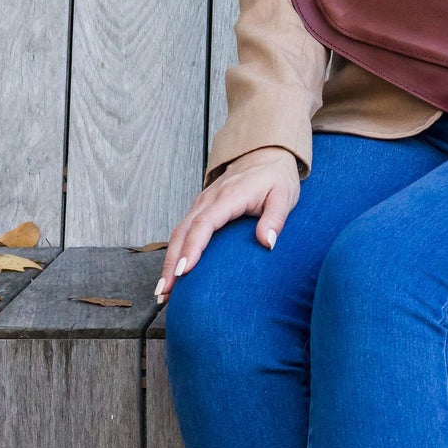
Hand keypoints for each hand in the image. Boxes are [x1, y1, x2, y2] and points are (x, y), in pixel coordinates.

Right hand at [156, 147, 300, 302]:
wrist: (266, 156)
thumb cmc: (276, 178)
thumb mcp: (284, 196)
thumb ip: (275, 219)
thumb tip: (267, 243)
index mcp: (229, 196)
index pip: (204, 224)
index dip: (192, 248)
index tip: (184, 272)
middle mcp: (209, 199)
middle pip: (183, 232)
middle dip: (171, 263)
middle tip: (164, 292)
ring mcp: (202, 202)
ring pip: (178, 233)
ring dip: (168, 261)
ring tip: (163, 292)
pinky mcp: (201, 208)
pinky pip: (183, 231)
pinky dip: (175, 252)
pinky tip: (173, 274)